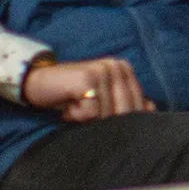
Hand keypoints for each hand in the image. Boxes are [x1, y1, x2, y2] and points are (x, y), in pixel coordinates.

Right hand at [24, 56, 146, 121]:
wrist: (37, 84)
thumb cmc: (71, 95)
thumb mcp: (102, 98)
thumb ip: (125, 101)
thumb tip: (151, 109)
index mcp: (125, 69)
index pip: (139, 105)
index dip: (125, 122)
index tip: (102, 121)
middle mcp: (117, 66)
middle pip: (126, 111)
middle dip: (107, 123)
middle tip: (87, 118)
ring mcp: (103, 70)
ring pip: (109, 115)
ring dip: (89, 121)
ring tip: (76, 110)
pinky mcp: (87, 79)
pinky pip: (92, 113)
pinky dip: (77, 117)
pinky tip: (68, 108)